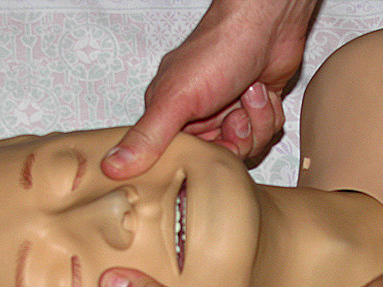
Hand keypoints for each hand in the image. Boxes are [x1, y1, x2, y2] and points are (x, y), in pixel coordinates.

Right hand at [102, 0, 317, 178]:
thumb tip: (113, 167)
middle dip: (235, 138)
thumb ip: (148, 137)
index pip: (182, 159)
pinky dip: (268, 114)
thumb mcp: (176, 99)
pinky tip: (263, 92)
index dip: (202, 155)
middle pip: (220, 156)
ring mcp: (228, 113)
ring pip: (247, 147)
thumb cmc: (219, 49)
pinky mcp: (254, 110)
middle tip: (235, 113)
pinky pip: (265, 134)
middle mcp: (198, 117)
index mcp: (170, 115)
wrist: (266, 23)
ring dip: (255, 122)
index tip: (212, 140)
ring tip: (249, 93)